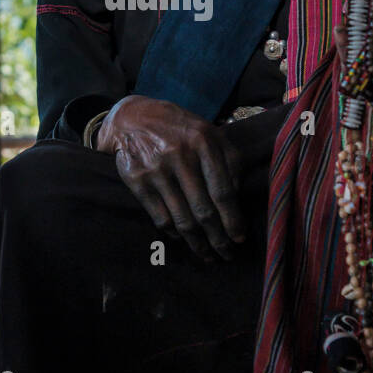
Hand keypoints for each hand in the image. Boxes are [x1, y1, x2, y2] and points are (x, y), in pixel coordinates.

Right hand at [96, 95, 246, 261]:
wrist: (132, 117)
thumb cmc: (179, 128)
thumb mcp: (209, 132)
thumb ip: (229, 159)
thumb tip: (239, 197)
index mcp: (203, 141)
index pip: (222, 190)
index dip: (233, 219)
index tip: (240, 238)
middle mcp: (179, 155)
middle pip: (203, 209)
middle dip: (218, 238)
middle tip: (227, 255)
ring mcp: (156, 169)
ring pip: (182, 218)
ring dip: (197, 243)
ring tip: (207, 255)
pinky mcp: (136, 180)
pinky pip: (160, 217)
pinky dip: (173, 234)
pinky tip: (183, 239)